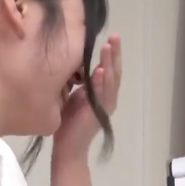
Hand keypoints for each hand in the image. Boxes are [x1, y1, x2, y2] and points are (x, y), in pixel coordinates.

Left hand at [54, 34, 121, 152]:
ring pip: (111, 81)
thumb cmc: (68, 124)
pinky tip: (99, 70)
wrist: (68, 149)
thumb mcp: (73, 96)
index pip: (109, 69)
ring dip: (110, 63)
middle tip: (115, 36)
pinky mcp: (99, 114)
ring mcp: (105, 106)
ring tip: (108, 47)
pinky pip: (102, 95)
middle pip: (114, 72)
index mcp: (102, 93)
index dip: (110, 54)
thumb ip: (78, 82)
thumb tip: (75, 62)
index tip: (109, 37)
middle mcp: (108, 98)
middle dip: (114, 54)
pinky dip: (101, 82)